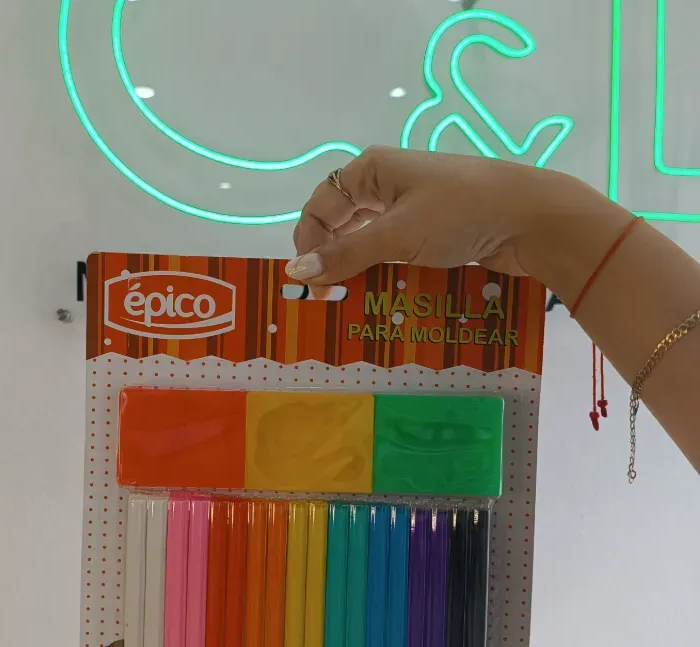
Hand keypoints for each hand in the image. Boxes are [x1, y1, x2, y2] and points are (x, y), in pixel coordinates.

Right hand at [287, 146, 580, 284]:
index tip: (311, 284)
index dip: (310, 243)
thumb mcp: (397, 234)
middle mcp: (387, 184)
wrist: (531, 219)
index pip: (321, 206)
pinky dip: (381, 270)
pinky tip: (379, 291)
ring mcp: (411, 207)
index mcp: (372, 170)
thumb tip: (295, 272)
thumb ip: (345, 254)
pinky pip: (392, 250)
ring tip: (350, 297)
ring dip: (356, 267)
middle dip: (330, 257)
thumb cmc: (459, 213)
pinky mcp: (431, 230)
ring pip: (366, 239)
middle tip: (328, 295)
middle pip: (341, 222)